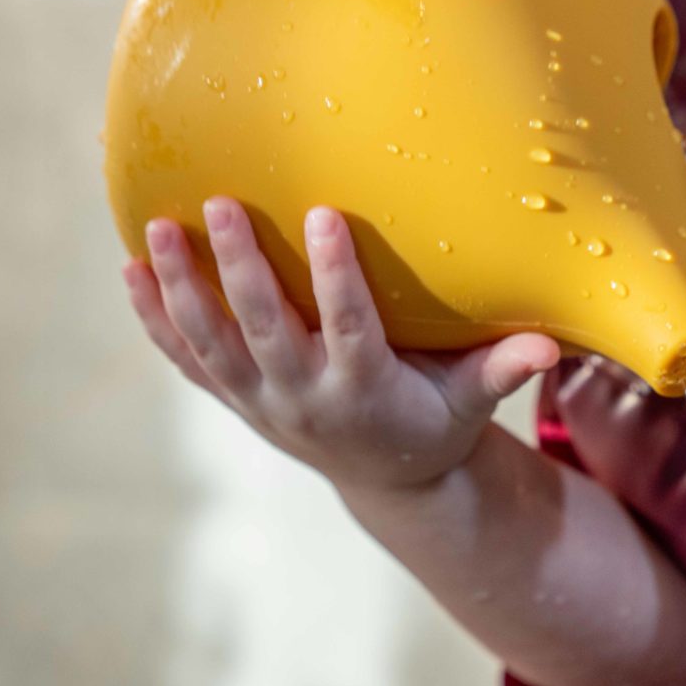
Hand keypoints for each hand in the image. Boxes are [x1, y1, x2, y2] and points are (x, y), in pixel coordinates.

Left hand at [122, 197, 559, 491]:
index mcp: (365, 391)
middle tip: (219, 204)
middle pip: (265, 329)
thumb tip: (552, 345)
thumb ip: (504, 370)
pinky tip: (133, 271)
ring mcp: (262, 401)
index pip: (349, 328)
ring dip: (183, 288)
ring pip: (213, 344)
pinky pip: (188, 360)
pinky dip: (157, 321)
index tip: (327, 213)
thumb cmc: (437, 420)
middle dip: (240, 268)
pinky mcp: (236, 398)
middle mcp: (304, 398)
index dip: (336, 276)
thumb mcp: (473, 401)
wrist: (388, 481)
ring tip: (158, 228)